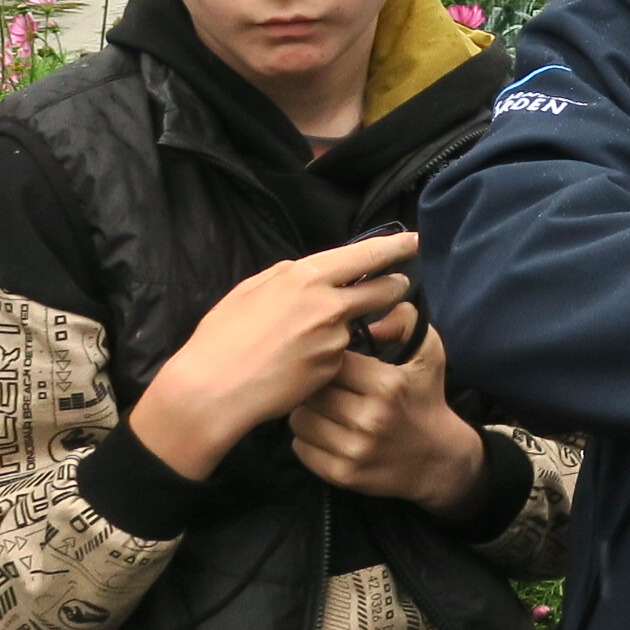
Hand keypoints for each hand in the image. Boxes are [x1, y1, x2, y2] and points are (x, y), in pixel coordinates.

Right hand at [130, 233, 419, 480]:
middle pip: (382, 291)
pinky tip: (296, 364)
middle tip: (400, 283)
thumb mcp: (250, 290)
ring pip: (353, 327)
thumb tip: (305, 271)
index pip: (364, 256)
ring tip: (303, 340)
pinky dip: (327, 356)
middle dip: (394, 286)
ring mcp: (334, 338)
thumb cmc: (222, 337)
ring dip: (345, 329)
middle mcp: (328, 304)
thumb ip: (285, 276)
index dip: (394, 247)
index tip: (414, 241)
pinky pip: (338, 356)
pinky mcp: (333, 368)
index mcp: (304, 276)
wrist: (214, 388)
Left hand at [288, 302, 490, 508]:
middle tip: (325, 387)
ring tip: (323, 409)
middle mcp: (370, 418)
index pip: (332, 361)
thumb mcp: (429, 353)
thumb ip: (405, 321)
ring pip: (300, 420)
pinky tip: (325, 433)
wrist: (439, 460)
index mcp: (387, 384)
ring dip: (307, 412)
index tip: (334, 363)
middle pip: (312, 391)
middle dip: (314, 386)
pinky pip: (301, 449)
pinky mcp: (343, 475)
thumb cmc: (426, 399)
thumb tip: (370, 321)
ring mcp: (355, 450)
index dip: (328, 359)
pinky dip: (306, 440)